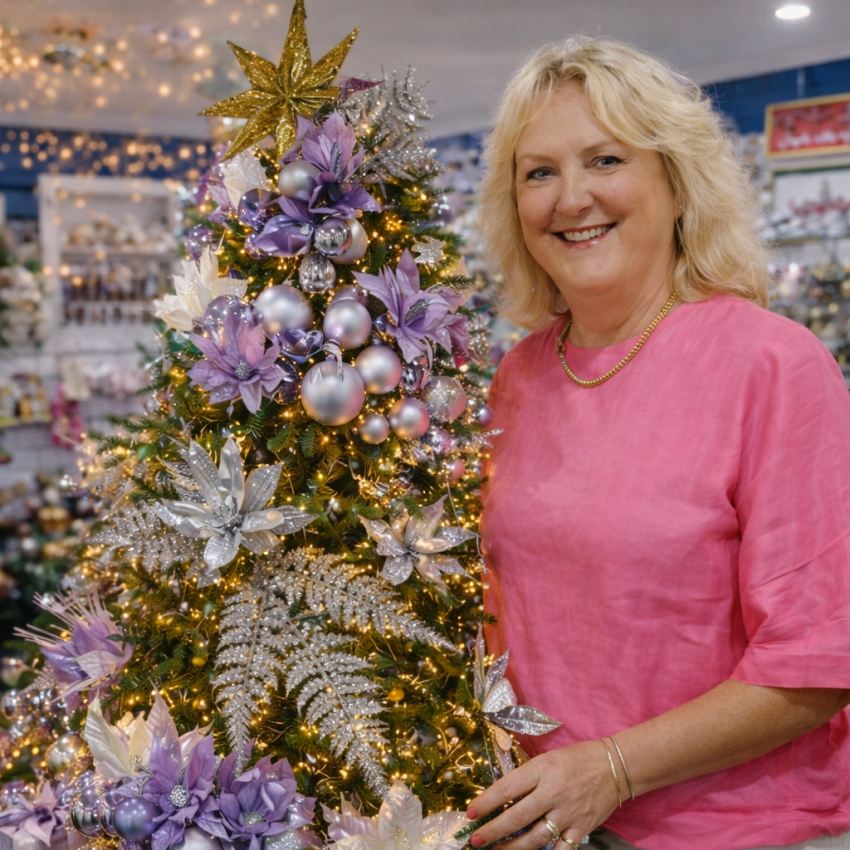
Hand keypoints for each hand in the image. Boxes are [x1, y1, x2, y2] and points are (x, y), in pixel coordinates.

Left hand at [466, 741, 619, 849]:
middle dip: (493, 830)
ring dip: (513, 848)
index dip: (486, 802)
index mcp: (541, 770)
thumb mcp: (547, 759)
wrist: (614, 766)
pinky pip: (562, 848)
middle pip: (517, 816)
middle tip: (476, 839)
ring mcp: (568, 813)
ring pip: (535, 837)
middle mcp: (552, 792)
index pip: (507, 787)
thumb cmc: (576, 758)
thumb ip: (527, 777)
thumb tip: (502, 796)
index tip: (470, 813)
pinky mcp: (582, 828)